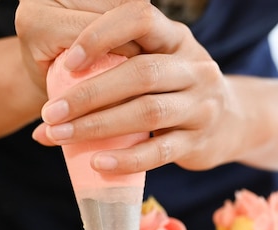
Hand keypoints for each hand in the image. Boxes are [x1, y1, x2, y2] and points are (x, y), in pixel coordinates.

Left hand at [26, 2, 245, 173]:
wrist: (231, 122)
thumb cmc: (175, 92)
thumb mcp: (157, 67)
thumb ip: (114, 73)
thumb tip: (46, 113)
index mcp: (176, 39)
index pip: (141, 18)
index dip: (102, 35)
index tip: (68, 61)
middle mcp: (194, 67)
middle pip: (140, 73)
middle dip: (89, 94)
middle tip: (50, 113)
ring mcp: (202, 106)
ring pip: (148, 112)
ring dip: (99, 126)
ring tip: (61, 137)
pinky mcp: (200, 141)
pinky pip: (160, 151)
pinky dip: (126, 158)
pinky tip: (98, 163)